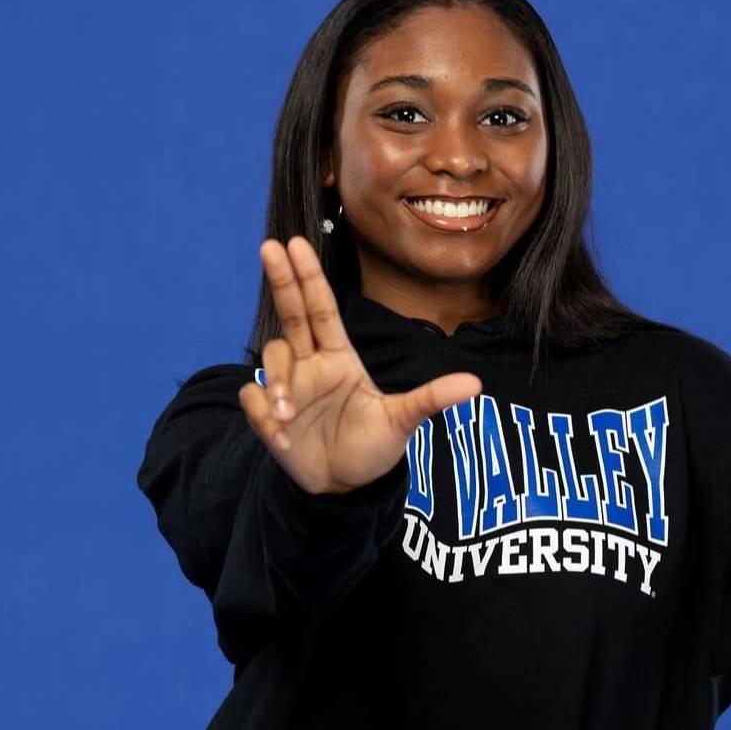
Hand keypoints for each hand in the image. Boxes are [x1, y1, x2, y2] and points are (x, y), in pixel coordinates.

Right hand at [238, 236, 483, 494]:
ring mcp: (289, 389)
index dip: (308, 277)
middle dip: (281, 280)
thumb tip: (477, 384)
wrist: (348, 487)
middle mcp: (311, 366)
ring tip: (289, 415)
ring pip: (271, 361)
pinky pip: (254, 400)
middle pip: (291, 314)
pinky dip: (263, 414)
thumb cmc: (374, 446)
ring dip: (278, 383)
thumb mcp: (404, 420)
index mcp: (340, 357)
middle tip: (268, 246)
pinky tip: (282, 435)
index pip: (322, 308)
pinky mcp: (270, 417)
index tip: (294, 243)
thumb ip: (432, 398)